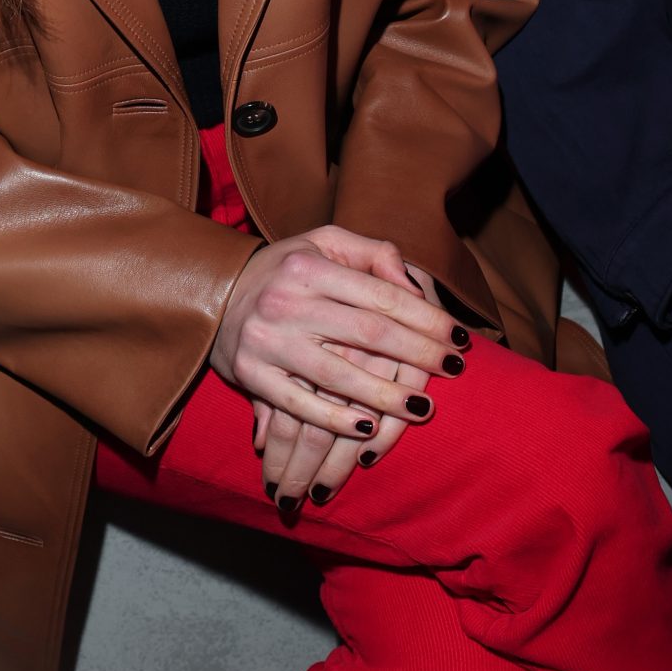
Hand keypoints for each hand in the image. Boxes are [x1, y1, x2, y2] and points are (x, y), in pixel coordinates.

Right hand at [211, 228, 467, 509]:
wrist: (213, 294)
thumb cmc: (285, 270)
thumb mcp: (324, 242)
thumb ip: (372, 254)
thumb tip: (414, 285)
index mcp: (309, 266)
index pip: (382, 295)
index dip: (427, 318)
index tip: (458, 338)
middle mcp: (286, 301)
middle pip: (368, 333)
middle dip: (419, 354)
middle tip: (454, 369)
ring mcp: (267, 341)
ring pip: (338, 374)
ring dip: (386, 396)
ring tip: (424, 408)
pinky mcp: (251, 375)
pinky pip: (299, 405)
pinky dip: (336, 419)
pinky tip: (370, 428)